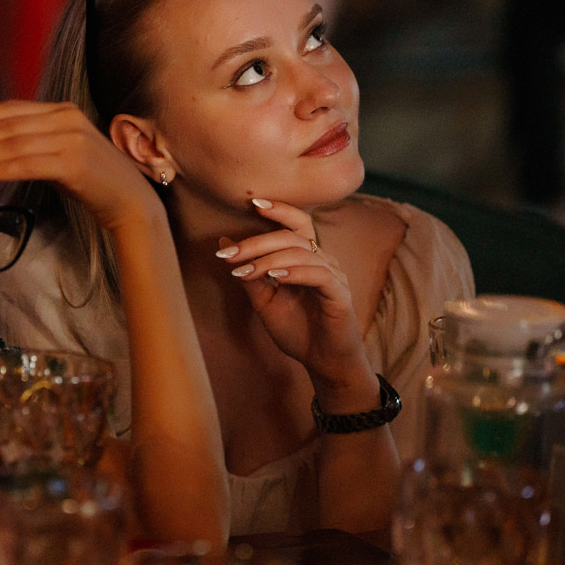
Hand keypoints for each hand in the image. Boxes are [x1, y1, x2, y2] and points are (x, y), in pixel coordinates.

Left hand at [0, 101, 159, 232]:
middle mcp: (68, 119)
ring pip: (15, 144)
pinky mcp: (74, 162)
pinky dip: (2, 168)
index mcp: (64, 111)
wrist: (130, 202)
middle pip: (10, 124)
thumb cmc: (92, 181)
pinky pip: (28, 164)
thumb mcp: (62, 153)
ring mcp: (72, 139)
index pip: (14, 109)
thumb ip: (36, 143)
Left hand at [214, 199, 370, 387]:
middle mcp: (323, 260)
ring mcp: (334, 276)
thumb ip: (250, 273)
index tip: (252, 202)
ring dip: (269, 260)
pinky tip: (276, 277)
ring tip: (244, 271)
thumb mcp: (265, 300)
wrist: (323, 363)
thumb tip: (225, 243)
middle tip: (229, 253)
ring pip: (302, 253)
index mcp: (307, 257)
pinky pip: (318, 275)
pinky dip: (295, 273)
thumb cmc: (298, 330)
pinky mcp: (340, 295)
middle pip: (292, 237)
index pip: (297, 223)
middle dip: (257, 243)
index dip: (279, 209)